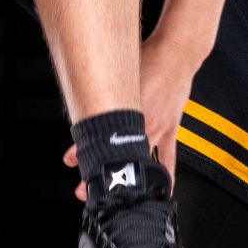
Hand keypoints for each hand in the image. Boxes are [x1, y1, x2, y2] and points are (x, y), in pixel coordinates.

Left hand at [61, 24, 199, 203]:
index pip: (99, 137)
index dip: (82, 150)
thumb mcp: (117, 72)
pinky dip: (166, 174)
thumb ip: (100, 88)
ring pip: (139, 161)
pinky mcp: (171, 127)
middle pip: (116, 155)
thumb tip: (80, 95)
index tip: (70, 159)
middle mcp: (142, 124)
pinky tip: (163, 189)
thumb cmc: (148, 57)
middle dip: (99, 172)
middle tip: (83, 188)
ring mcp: (158, 128)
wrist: (176, 53)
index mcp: (126, 110)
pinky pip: (168, 157)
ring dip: (127, 178)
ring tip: (114, 195)